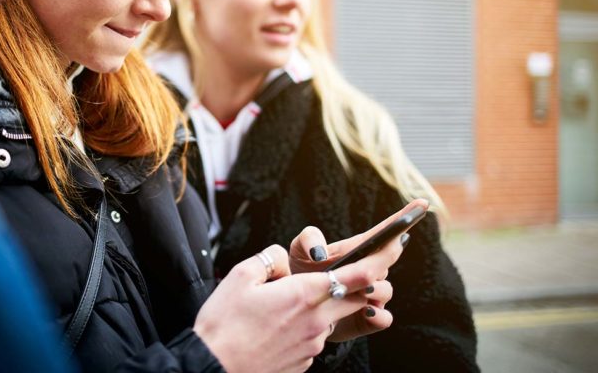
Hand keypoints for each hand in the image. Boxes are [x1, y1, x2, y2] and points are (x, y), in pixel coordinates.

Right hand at [193, 244, 392, 372]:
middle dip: (361, 283)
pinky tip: (276, 327)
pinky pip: (314, 336)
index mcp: (305, 293)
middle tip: (350, 270)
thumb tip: (282, 259)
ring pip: (332, 316)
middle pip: (357, 297)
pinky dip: (305, 326)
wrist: (213, 367)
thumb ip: (269, 259)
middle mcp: (317, 320)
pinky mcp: (304, 362)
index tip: (393, 246)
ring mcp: (313, 344)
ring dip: (324, 305)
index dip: (382, 259)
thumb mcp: (240, 275)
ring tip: (284, 303)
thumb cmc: (224, 323)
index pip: (360, 275)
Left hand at [285, 198, 426, 341]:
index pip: (385, 232)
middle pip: (388, 259)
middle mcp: (370, 270)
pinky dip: (378, 316)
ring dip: (376, 288)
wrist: (295, 308)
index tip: (422, 202)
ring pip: (386, 290)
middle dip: (387, 255)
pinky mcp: (366, 320)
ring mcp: (371, 295)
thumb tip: (320, 252)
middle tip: (378, 253)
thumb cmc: (300, 274)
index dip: (404, 217)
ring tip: (361, 289)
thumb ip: (308, 239)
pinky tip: (366, 311)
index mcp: (357, 250)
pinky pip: (384, 318)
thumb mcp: (298, 250)